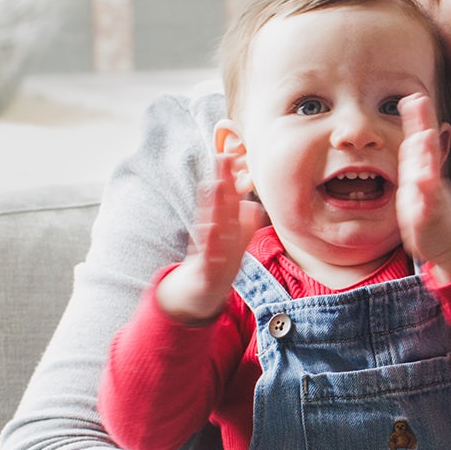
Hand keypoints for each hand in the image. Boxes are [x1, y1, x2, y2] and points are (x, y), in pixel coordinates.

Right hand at [156, 152, 263, 321]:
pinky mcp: (205, 269)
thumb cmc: (216, 265)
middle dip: (221, 181)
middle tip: (223, 157)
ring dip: (214, 204)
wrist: (198, 295)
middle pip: (218, 204)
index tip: (233, 154)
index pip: (227, 198)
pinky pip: (209, 253)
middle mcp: (212, 234)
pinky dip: (211, 241)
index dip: (230, 177)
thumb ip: (242, 225)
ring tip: (217, 184)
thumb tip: (252, 206)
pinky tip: (213, 228)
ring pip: (212, 223)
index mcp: (220, 226)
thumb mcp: (231, 244)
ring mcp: (208, 250)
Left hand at [395, 92, 450, 282]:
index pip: (420, 142)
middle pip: (425, 151)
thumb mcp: (425, 180)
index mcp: (424, 172)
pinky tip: (422, 182)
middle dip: (422, 127)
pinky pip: (427, 208)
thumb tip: (421, 126)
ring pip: (428, 176)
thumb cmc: (433, 209)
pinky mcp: (429, 222)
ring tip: (423, 135)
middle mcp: (430, 182)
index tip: (414, 96)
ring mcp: (432, 201)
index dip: (418, 119)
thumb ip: (422, 154)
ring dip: (426, 156)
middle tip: (419, 101)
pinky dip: (426, 196)